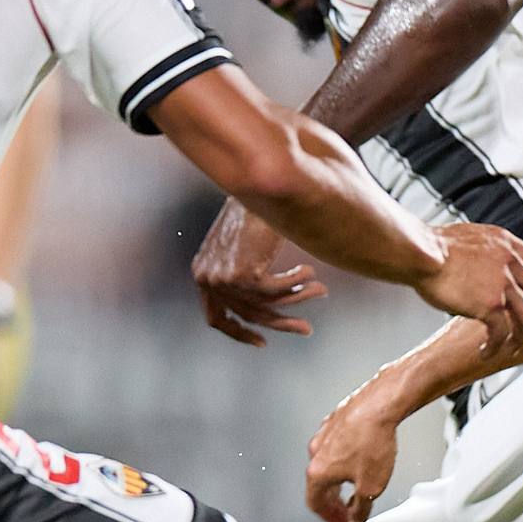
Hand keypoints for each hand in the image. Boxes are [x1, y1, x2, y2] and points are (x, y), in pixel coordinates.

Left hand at [192, 201, 326, 346]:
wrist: (255, 180)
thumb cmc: (254, 206)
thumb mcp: (242, 243)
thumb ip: (247, 271)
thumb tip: (274, 304)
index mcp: (202, 272)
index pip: (216, 318)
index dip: (239, 333)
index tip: (262, 341)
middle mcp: (206, 278)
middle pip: (247, 316)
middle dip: (280, 323)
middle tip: (306, 329)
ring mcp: (223, 278)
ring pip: (268, 305)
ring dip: (298, 299)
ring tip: (320, 289)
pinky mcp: (243, 275)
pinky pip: (279, 292)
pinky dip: (297, 284)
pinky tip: (310, 272)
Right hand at [307, 381, 403, 521]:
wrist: (381, 406)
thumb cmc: (373, 441)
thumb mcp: (371, 488)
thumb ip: (360, 510)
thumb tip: (355, 519)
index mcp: (318, 472)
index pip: (315, 504)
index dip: (331, 518)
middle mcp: (315, 452)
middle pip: (319, 485)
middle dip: (335, 501)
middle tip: (350, 509)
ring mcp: (324, 434)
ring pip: (326, 464)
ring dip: (339, 480)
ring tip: (356, 485)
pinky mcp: (335, 421)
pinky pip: (336, 446)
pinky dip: (344, 459)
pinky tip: (361, 459)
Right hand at [414, 222, 522, 357]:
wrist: (420, 253)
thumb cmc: (430, 246)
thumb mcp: (468, 236)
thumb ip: (482, 249)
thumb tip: (477, 260)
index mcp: (504, 243)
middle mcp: (509, 262)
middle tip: (520, 324)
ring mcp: (503, 284)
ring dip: (520, 335)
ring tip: (510, 347)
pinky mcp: (490, 305)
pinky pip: (503, 332)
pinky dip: (496, 347)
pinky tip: (485, 352)